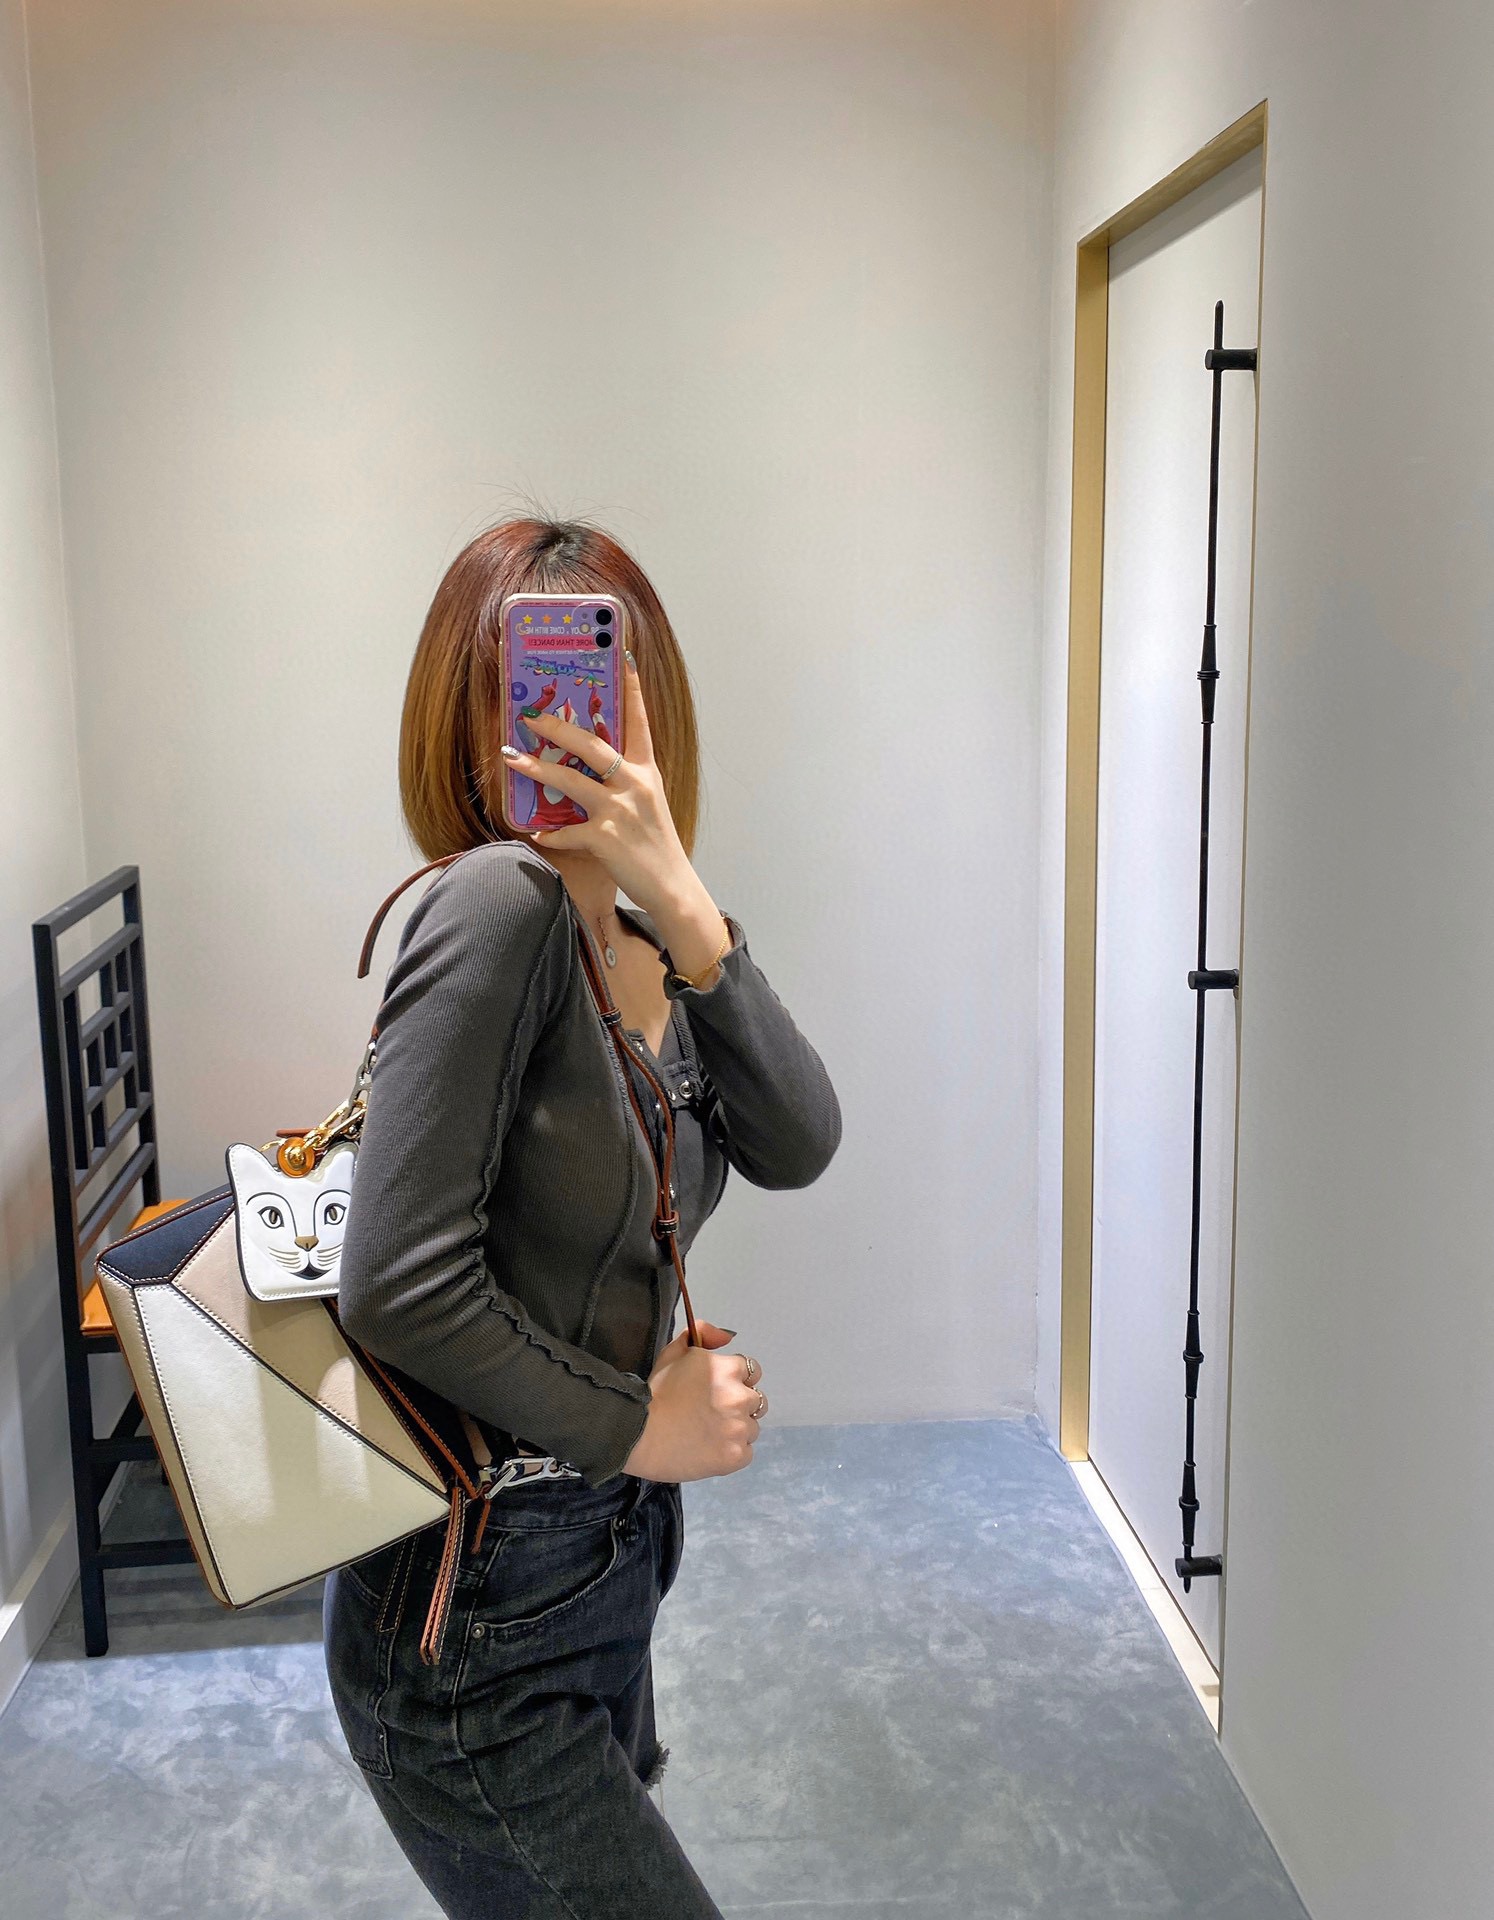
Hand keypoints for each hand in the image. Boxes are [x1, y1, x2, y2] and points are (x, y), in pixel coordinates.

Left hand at [499, 651, 696, 922]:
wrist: (674, 888)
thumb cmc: (657, 847)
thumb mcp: (649, 805)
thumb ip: (625, 783)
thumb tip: (591, 768)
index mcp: (648, 773)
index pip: (640, 722)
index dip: (632, 689)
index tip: (623, 656)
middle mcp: (635, 785)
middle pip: (593, 745)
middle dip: (558, 728)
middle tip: (529, 716)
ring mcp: (620, 811)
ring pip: (571, 781)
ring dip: (537, 768)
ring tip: (511, 757)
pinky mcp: (606, 839)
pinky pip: (568, 833)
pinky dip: (551, 835)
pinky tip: (537, 834)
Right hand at [621, 1321, 766, 1483]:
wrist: (639, 1435)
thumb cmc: (655, 1393)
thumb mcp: (673, 1352)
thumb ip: (702, 1333)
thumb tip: (726, 1336)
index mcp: (728, 1370)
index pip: (751, 1372)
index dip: (736, 1380)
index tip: (718, 1391)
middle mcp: (740, 1397)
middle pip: (755, 1400)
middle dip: (738, 1404)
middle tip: (712, 1413)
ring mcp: (740, 1429)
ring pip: (752, 1427)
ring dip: (737, 1429)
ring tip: (709, 1434)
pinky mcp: (737, 1455)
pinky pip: (746, 1452)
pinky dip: (732, 1452)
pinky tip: (711, 1450)